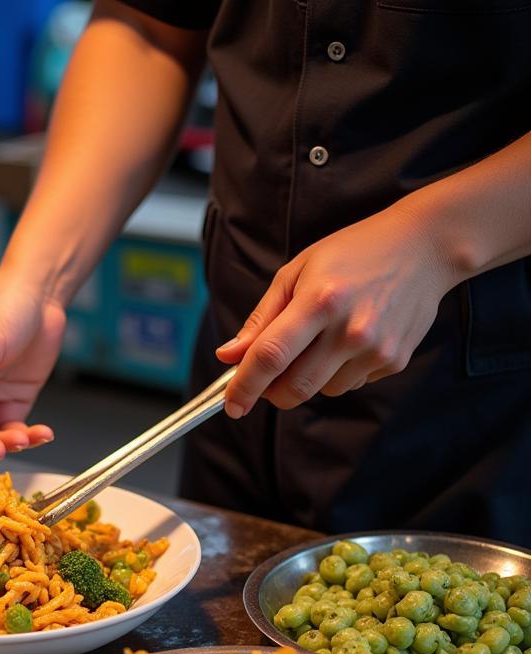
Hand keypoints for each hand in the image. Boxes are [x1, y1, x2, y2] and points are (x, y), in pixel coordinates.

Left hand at [218, 204, 457, 417]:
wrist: (425, 247)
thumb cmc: (353, 253)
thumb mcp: (297, 271)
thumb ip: (261, 319)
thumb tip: (228, 356)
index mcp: (320, 300)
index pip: (271, 355)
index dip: (245, 386)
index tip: (231, 405)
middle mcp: (350, 329)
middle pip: (294, 387)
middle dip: (271, 392)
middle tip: (266, 378)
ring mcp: (376, 349)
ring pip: (321, 391)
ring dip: (307, 378)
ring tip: (322, 339)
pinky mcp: (394, 361)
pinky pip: (349, 384)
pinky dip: (338, 373)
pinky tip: (351, 339)